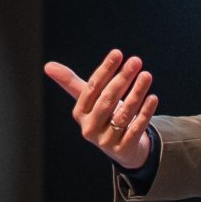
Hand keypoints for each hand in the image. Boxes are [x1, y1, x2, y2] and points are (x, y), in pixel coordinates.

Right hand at [44, 49, 158, 169]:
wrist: (122, 148)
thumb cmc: (104, 116)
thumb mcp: (89, 101)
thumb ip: (71, 83)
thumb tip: (47, 66)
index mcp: (80, 113)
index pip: (92, 88)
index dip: (105, 70)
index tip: (117, 53)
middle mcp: (90, 127)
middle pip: (107, 100)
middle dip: (122, 79)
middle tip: (136, 61)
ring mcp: (106, 140)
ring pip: (123, 114)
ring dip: (136, 93)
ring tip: (146, 75)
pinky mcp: (123, 149)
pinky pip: (136, 128)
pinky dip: (145, 113)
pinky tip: (153, 97)